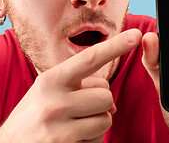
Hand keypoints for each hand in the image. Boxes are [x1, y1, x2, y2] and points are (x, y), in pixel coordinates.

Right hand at [0, 29, 141, 142]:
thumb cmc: (32, 116)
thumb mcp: (47, 91)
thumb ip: (79, 87)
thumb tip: (112, 103)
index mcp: (50, 80)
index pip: (90, 58)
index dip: (115, 46)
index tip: (136, 35)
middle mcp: (54, 101)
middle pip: (106, 94)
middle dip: (99, 102)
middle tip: (77, 109)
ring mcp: (60, 127)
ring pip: (106, 117)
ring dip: (97, 122)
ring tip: (74, 125)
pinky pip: (99, 139)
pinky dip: (92, 139)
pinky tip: (72, 139)